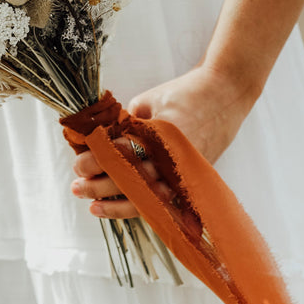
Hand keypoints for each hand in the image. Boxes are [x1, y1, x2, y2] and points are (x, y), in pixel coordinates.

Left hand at [70, 64, 256, 219]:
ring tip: (94, 207)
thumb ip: (126, 124)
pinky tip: (124, 210)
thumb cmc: (185, 93)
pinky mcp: (193, 179)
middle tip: (77, 186)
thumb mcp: (148, 101)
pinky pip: (165, 200)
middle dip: (101, 186)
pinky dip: (144, 206)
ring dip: (118, 204)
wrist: (226, 94)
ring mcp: (186, 173)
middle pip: (133, 181)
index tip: (78, 165)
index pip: (123, 154)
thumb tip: (99, 143)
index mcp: (162, 136)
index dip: (98, 162)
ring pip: (149, 198)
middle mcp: (175, 159)